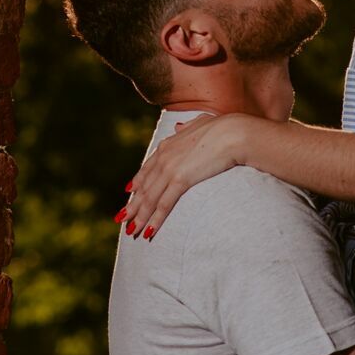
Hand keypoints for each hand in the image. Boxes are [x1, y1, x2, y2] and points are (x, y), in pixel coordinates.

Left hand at [121, 112, 247, 239]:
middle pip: (144, 186)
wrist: (232, 133)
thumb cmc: (221, 127)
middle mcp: (164, 156)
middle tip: (122, 219)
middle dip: (132, 204)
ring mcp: (170, 168)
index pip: (147, 167)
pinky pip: (164, 204)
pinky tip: (149, 231)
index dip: (138, 181)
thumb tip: (178, 127)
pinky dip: (155, 220)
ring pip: (150, 198)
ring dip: (140, 217)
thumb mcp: (200, 123)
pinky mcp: (180, 180)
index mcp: (168, 144)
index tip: (129, 191)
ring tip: (131, 231)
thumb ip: (187, 127)